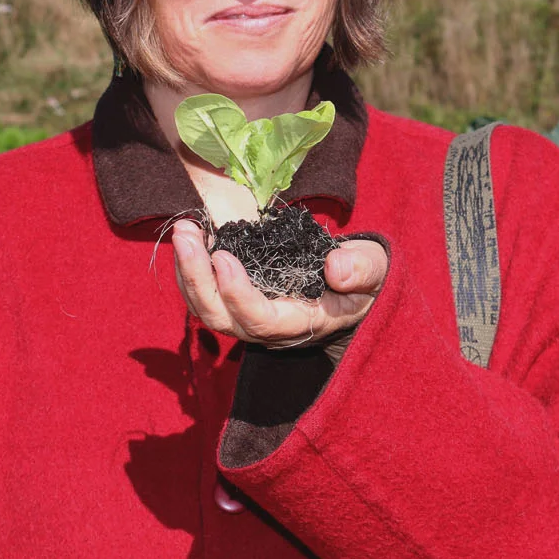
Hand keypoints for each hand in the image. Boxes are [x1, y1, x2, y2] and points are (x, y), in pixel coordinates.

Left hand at [169, 219, 387, 347]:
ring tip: (183, 230)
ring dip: (188, 271)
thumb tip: (336, 268)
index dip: (237, 293)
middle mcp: (269, 328)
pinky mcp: (239, 302)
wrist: (355, 289)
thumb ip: (362, 270)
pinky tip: (190, 237)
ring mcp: (250, 317)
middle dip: (198, 278)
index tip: (223, 256)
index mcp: (302, 323)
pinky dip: (192, 269)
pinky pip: (207, 295)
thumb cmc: (364, 280)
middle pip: (221, 318)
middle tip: (186, 234)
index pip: (260, 320)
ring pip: (207, 309)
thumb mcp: (375, 271)